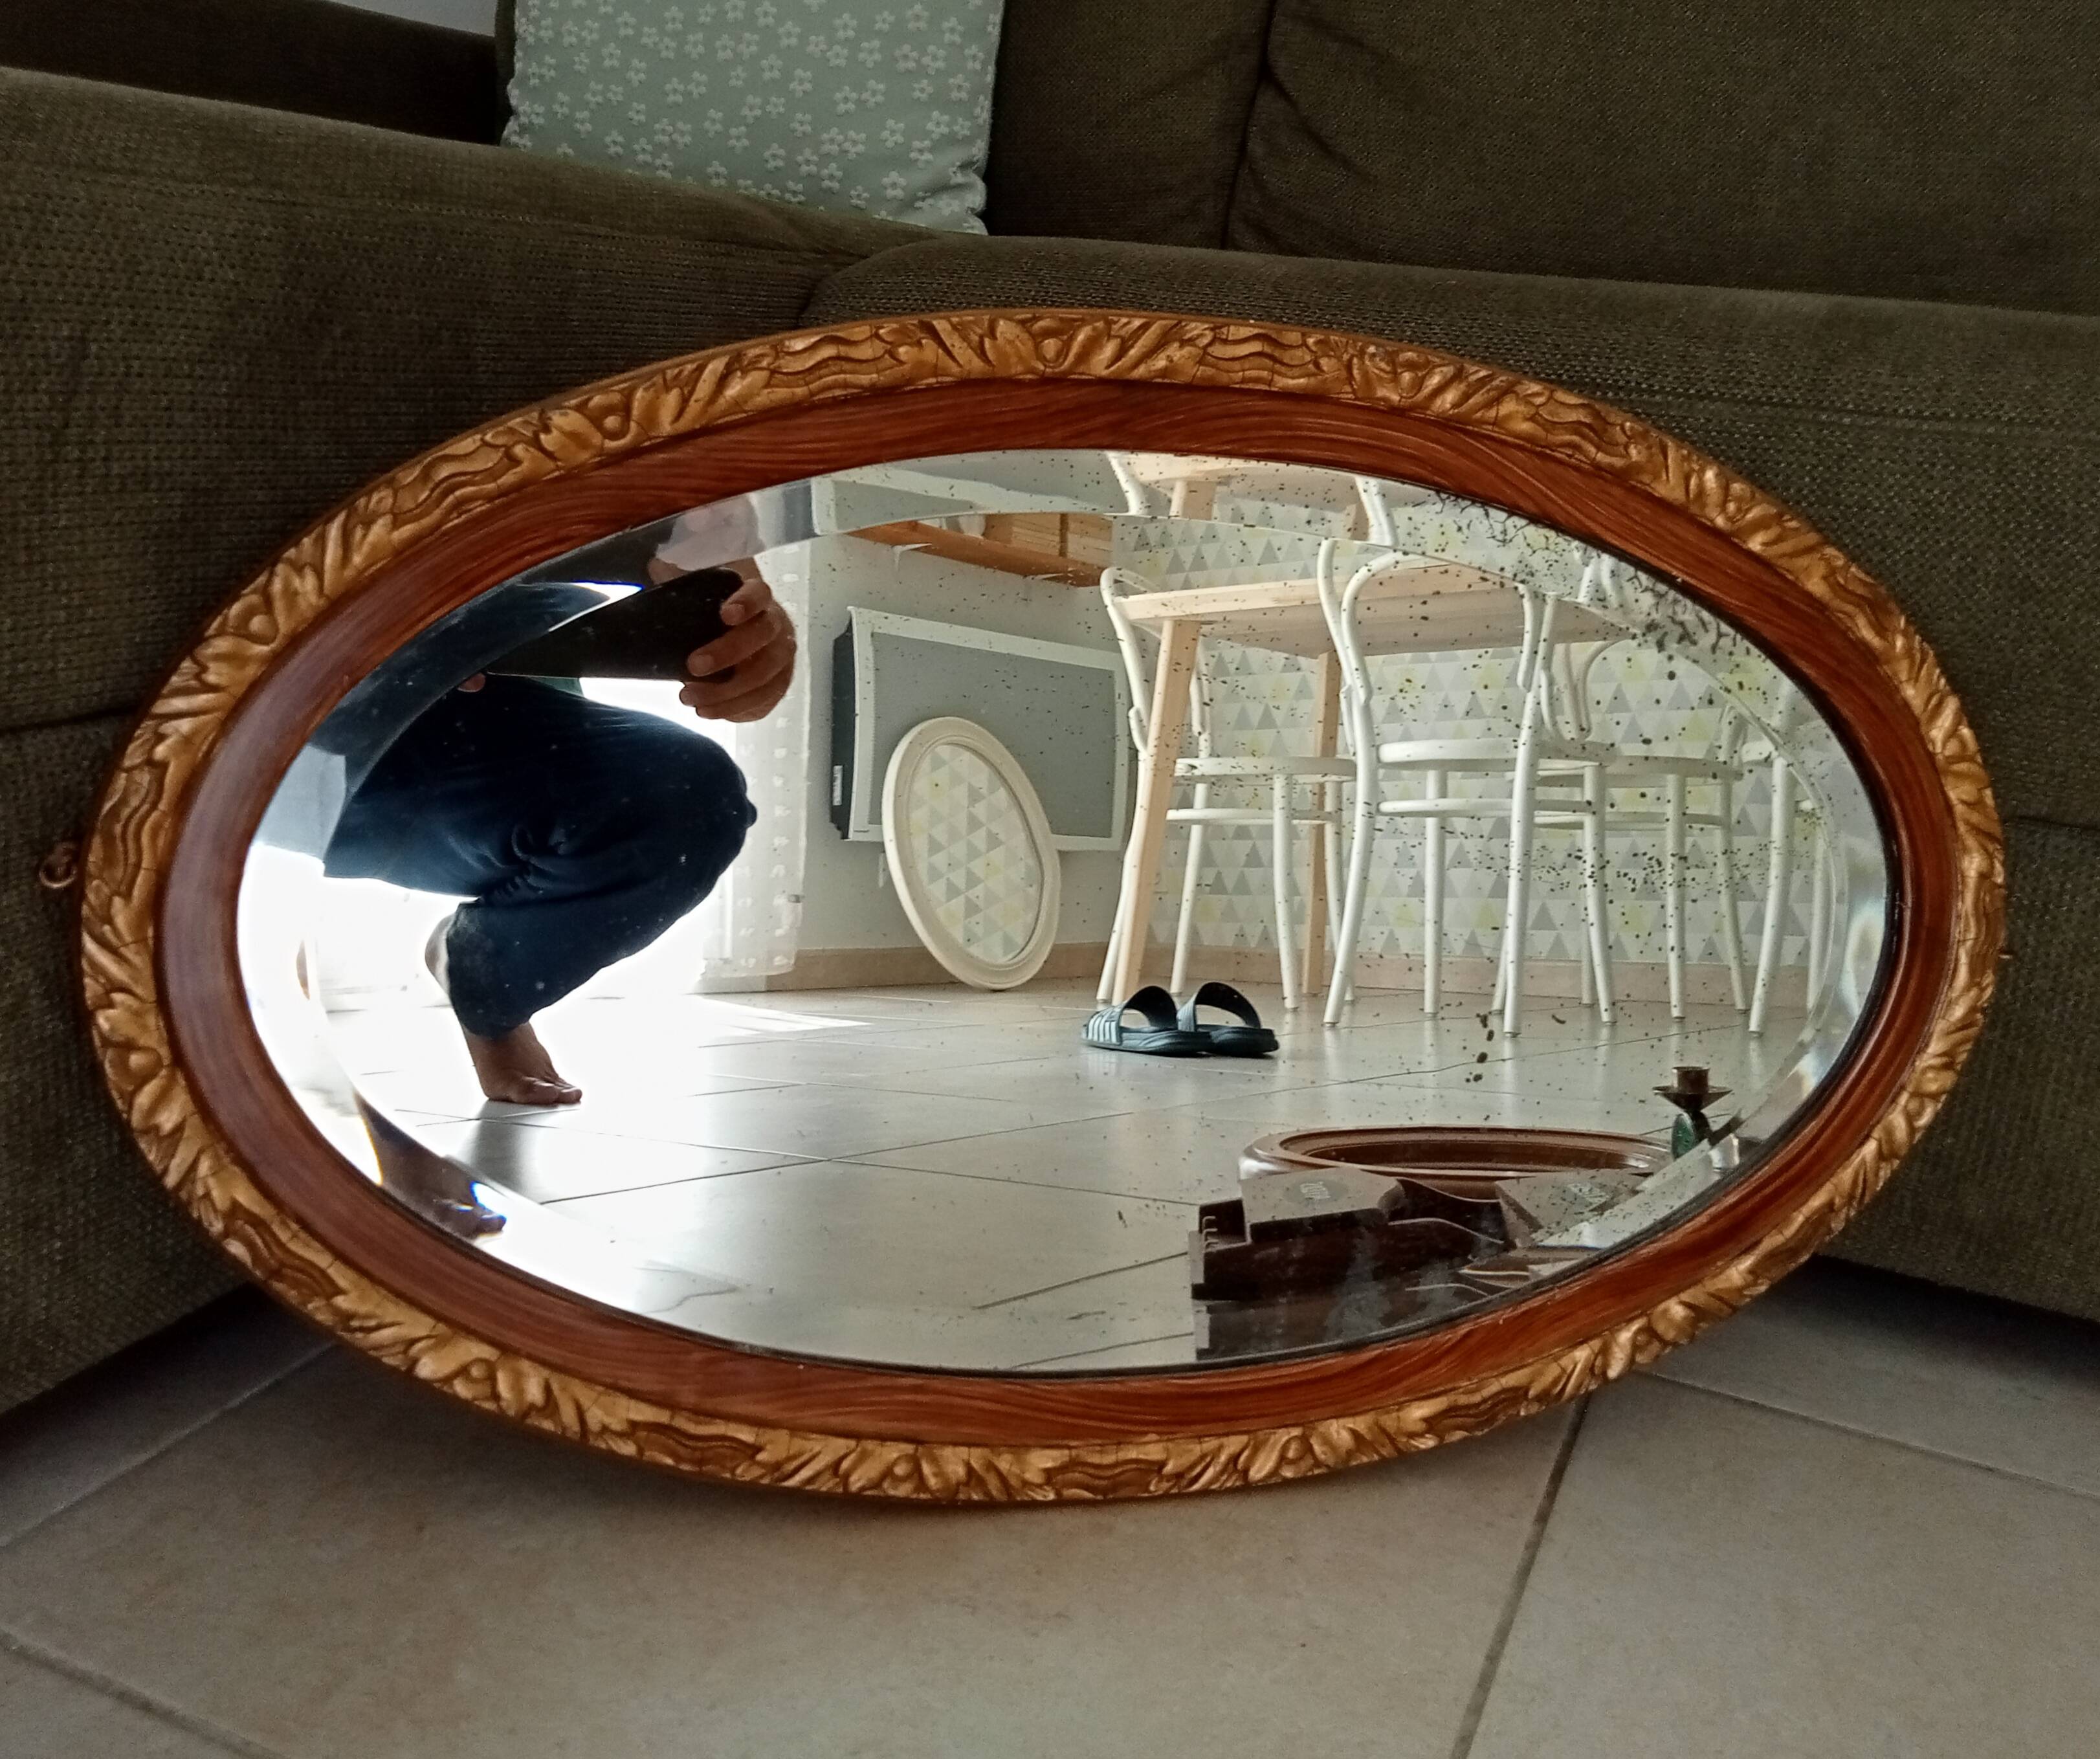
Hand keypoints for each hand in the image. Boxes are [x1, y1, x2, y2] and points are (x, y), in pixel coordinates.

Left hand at [679, 562, 796, 723]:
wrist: (742, 635)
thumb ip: (681, 576)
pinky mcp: (777, 686)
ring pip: (765, 679)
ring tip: (688, 698)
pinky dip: (735, 710)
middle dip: (729, 654)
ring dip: (727, 693)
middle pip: (763, 639)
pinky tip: (708, 711)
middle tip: (692, 666)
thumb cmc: (717, 611)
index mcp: (758, 597)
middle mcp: (777, 627)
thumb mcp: (699, 590)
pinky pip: (764, 702)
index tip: (725, 615)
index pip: (760, 595)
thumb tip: (656, 564)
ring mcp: (782, 660)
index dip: (746, 604)